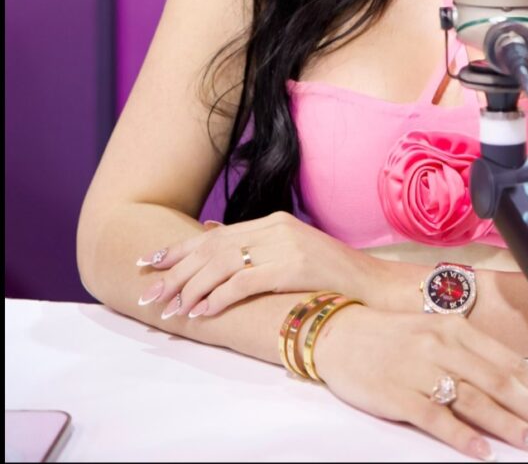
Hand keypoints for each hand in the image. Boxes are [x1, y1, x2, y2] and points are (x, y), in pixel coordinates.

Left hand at [135, 212, 372, 319]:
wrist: (372, 283)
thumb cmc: (330, 274)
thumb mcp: (290, 248)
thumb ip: (253, 242)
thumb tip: (209, 230)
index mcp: (272, 222)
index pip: (214, 234)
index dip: (179, 248)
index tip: (149, 263)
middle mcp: (275, 228)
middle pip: (213, 248)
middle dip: (177, 272)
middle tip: (150, 294)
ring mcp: (285, 245)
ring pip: (224, 264)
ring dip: (192, 288)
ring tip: (172, 308)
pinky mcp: (294, 266)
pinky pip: (246, 281)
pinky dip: (220, 297)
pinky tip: (203, 311)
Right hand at [310, 305, 527, 459]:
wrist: (339, 332)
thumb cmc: (392, 336)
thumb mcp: (439, 335)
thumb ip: (480, 357)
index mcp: (457, 329)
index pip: (510, 362)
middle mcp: (443, 345)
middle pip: (501, 382)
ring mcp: (420, 369)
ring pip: (475, 400)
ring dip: (511, 426)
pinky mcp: (398, 394)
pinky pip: (435, 418)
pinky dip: (461, 436)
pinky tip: (483, 453)